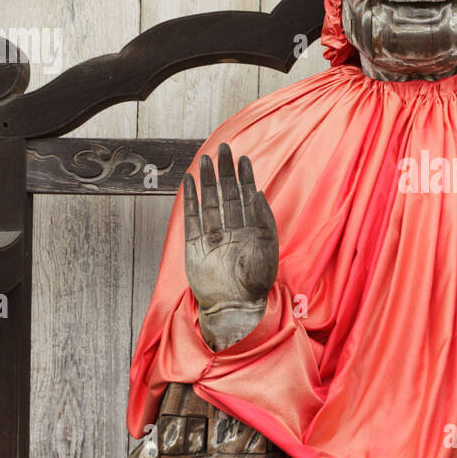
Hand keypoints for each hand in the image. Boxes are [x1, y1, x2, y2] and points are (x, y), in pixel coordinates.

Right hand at [183, 144, 278, 349]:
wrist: (234, 308)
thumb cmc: (256, 283)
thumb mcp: (267, 248)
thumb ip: (263, 220)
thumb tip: (259, 192)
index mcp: (251, 230)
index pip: (246, 196)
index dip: (244, 177)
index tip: (242, 158)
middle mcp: (231, 230)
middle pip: (226, 194)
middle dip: (224, 172)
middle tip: (222, 149)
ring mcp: (212, 236)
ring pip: (209, 202)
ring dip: (206, 181)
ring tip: (204, 160)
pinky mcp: (194, 245)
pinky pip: (191, 218)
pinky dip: (190, 201)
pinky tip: (189, 184)